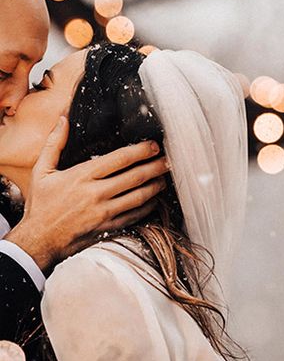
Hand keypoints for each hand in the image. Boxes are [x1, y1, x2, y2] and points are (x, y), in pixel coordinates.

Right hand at [5, 116, 167, 270]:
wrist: (38, 241)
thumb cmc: (41, 205)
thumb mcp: (41, 172)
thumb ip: (54, 144)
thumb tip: (63, 119)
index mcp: (82, 176)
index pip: (120, 159)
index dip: (141, 150)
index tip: (153, 145)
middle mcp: (96, 194)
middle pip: (135, 176)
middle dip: (156, 166)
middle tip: (169, 159)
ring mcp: (104, 212)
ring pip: (139, 196)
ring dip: (156, 185)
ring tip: (165, 177)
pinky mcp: (109, 227)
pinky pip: (135, 215)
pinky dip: (149, 206)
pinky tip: (155, 199)